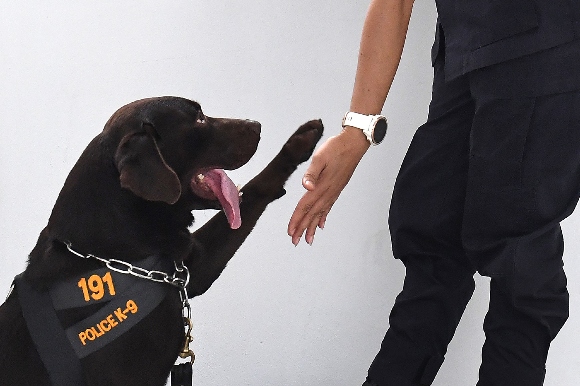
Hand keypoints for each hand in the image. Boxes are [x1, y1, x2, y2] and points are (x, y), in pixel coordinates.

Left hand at [287, 127, 368, 244]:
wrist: (354, 144)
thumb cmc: (336, 148)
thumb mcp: (320, 157)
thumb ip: (312, 173)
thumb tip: (306, 187)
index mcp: (321, 186)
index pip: (305, 206)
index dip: (297, 220)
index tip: (291, 232)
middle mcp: (327, 192)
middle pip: (312, 214)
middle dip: (303, 228)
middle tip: (295, 241)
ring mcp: (333, 192)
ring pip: (320, 213)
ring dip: (313, 227)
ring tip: (308, 239)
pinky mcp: (337, 189)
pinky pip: (328, 207)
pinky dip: (323, 217)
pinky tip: (321, 225)